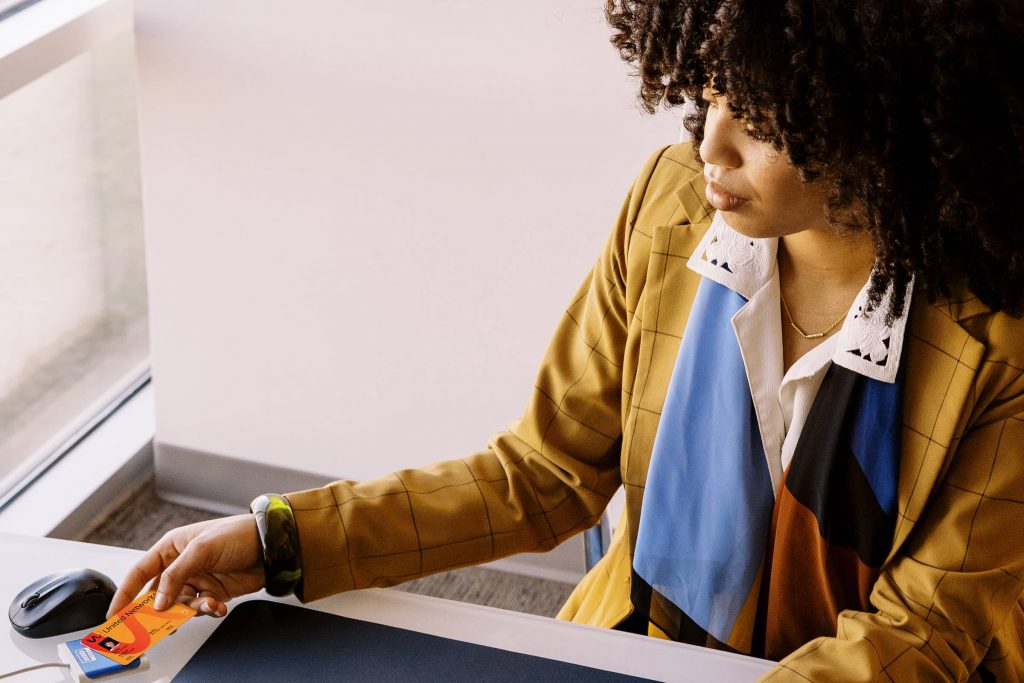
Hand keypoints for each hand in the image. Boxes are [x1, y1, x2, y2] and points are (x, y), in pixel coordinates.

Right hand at [106, 514, 264, 618]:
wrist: (270, 545)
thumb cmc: (236, 534)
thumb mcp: (201, 549)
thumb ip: (176, 575)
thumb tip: (158, 602)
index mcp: (171, 548)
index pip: (140, 572)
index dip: (125, 593)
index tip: (114, 613)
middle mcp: (180, 565)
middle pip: (157, 594)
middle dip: (155, 610)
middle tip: (151, 626)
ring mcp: (196, 580)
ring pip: (179, 605)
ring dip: (188, 611)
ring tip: (203, 606)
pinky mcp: (212, 592)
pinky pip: (200, 608)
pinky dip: (206, 610)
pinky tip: (217, 606)